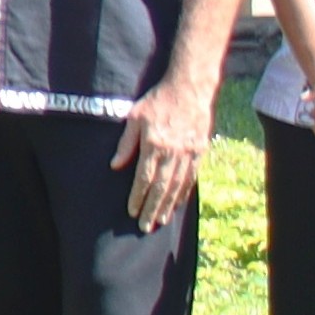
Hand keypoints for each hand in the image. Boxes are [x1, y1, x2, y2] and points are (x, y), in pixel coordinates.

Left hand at [112, 81, 213, 233]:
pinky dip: (183, 194)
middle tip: (145, 227)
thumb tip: (115, 165)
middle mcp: (173, 151)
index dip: (138, 196)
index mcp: (154, 143)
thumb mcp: (135, 116)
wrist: (190, 87)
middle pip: (162, 187)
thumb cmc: (158, 100)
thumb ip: (126, 143)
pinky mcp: (200, 151)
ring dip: (168, 206)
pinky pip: (191, 177)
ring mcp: (189, 152)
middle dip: (152, 208)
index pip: (144, 177)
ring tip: (160, 221)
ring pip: (177, 186)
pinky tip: (176, 205)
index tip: (132, 212)